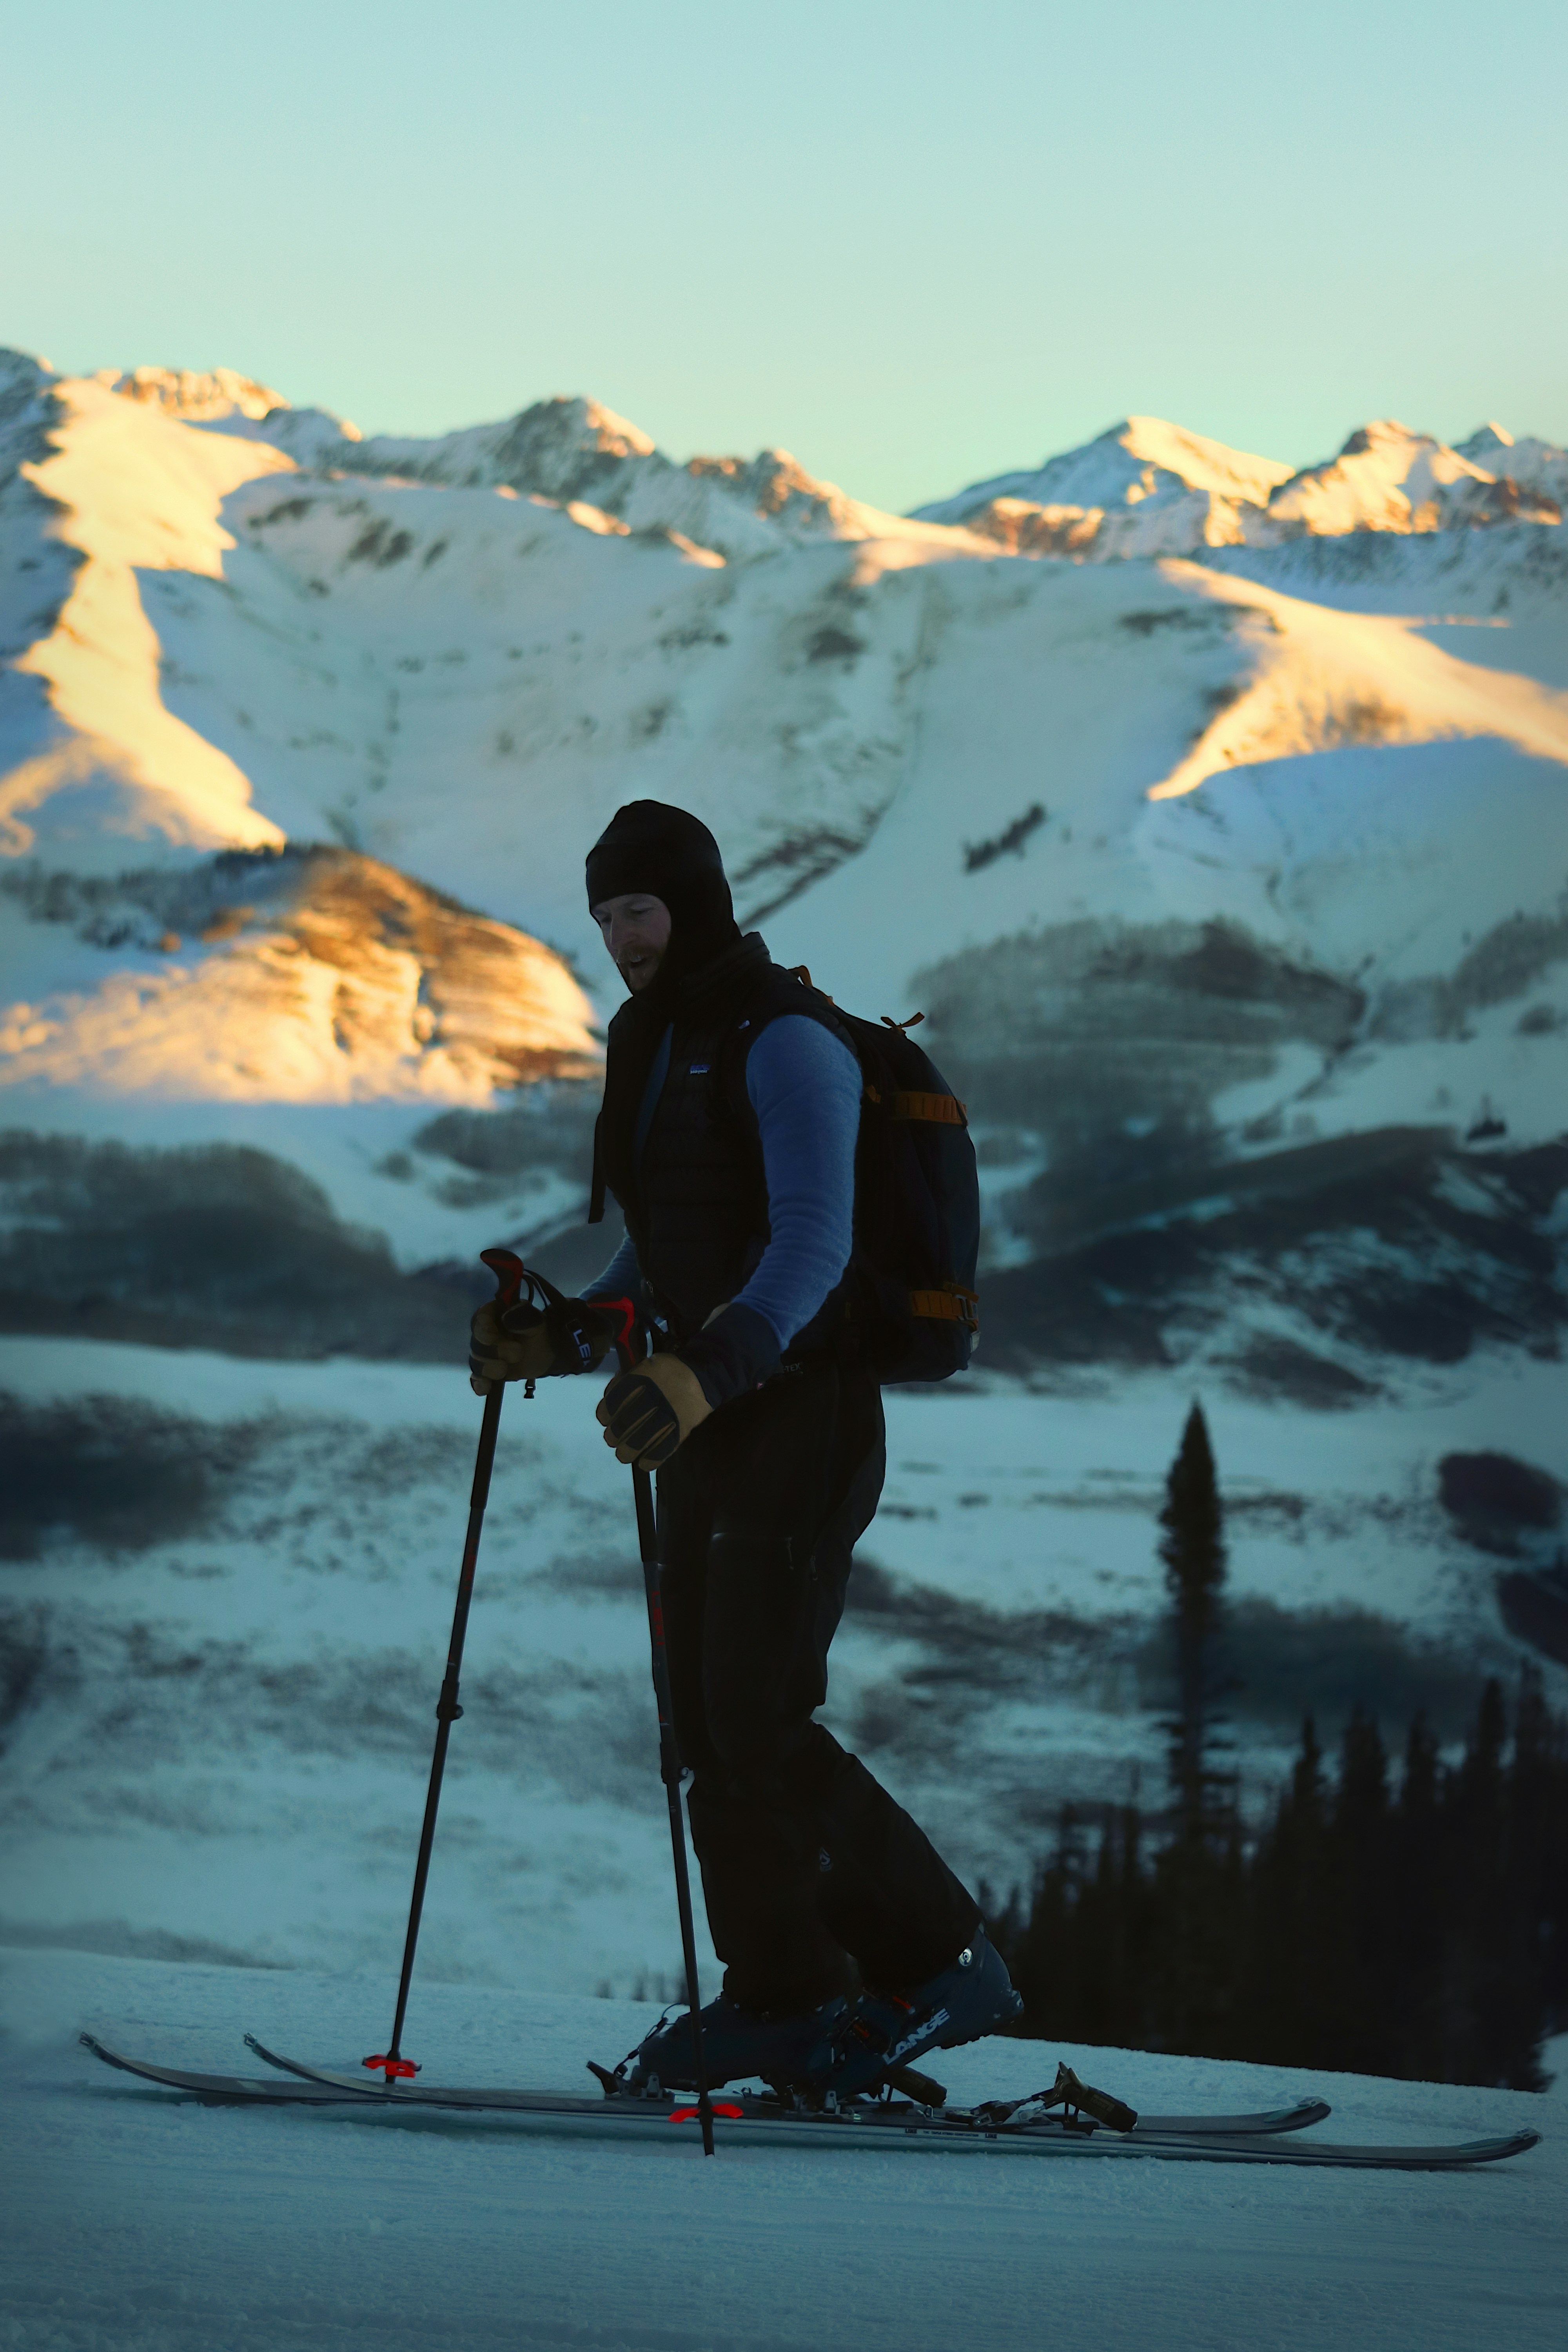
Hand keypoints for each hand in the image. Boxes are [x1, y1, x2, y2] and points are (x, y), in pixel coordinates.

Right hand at [469, 1296, 614, 1394]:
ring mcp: (485, 1354)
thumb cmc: (540, 1331)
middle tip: (517, 1353)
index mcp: (494, 1315)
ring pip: (476, 1361)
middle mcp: (485, 1333)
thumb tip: (506, 1317)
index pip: (480, 1319)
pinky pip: (477, 1378)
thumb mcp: (537, 1321)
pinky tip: (484, 1389)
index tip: (494, 1336)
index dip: (484, 1329)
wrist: (549, 1351)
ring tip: (504, 1370)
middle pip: (477, 1342)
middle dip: (494, 1351)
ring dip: (489, 1367)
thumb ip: (523, 1317)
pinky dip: (479, 1383)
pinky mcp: (488, 1372)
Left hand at [596, 1355, 711, 1468]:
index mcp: (640, 1380)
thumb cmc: (669, 1371)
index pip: (613, 1403)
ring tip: (624, 1454)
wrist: (704, 1375)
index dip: (605, 1415)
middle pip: (623, 1425)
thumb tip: (608, 1398)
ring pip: (639, 1441)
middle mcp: (651, 1398)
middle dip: (613, 1436)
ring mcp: (667, 1416)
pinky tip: (644, 1462)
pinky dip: (650, 1459)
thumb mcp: (645, 1364)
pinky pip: (662, 1449)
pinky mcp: (680, 1430)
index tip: (605, 1420)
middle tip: (612, 1440)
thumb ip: (626, 1379)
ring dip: (627, 1451)